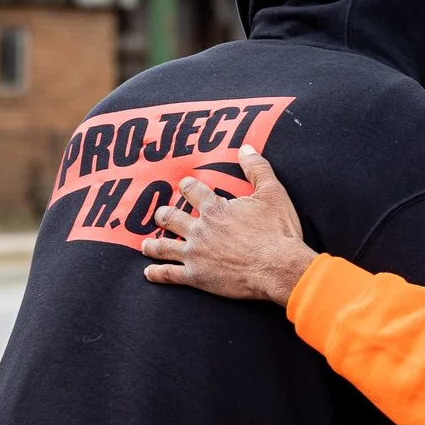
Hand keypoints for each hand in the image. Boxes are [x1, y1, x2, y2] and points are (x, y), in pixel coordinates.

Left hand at [142, 146, 314, 303]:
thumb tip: (245, 148)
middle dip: (164, 215)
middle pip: (170, 218)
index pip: (191, 190)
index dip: (186, 186)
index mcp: (214, 208)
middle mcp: (199, 230)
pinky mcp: (197, 277)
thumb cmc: (277, 232)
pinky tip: (148, 273)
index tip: (184, 186)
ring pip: (164, 246)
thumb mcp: (273, 193)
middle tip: (161, 216)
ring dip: (153, 244)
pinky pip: (169, 274)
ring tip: (146, 244)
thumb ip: (257, 168)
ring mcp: (195, 254)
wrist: (279, 268)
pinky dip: (156, 273)